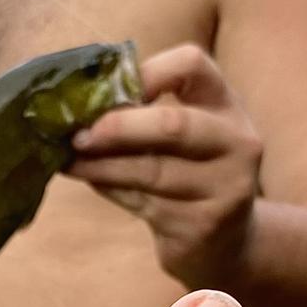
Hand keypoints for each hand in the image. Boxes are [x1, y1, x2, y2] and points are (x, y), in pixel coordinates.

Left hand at [67, 44, 262, 287]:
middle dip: (118, 128)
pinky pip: (143, 202)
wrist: (226, 241)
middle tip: (78, 134)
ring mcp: (225, 187)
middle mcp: (237, 143)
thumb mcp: (183, 136)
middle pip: (173, 125)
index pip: (192, 65)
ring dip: (101, 164)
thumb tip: (77, 104)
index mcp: (227, 105)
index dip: (145, 72)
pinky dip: (109, 188)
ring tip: (69, 159)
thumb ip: (145, 114)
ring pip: (151, 170)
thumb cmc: (190, 174)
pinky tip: (89, 179)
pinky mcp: (202, 225)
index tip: (109, 90)